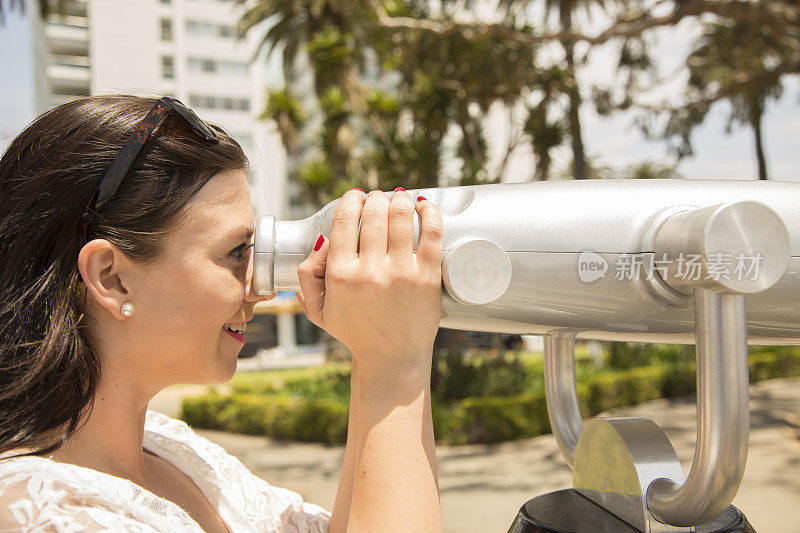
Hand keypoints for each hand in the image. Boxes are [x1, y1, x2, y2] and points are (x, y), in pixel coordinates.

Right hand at [295, 188, 442, 373]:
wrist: (391, 358)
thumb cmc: (356, 332)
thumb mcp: (319, 309)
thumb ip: (307, 274)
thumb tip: (322, 238)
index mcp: (341, 275)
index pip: (345, 220)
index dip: (352, 200)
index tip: (357, 196)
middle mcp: (370, 271)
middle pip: (374, 213)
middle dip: (376, 198)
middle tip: (379, 198)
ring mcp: (401, 273)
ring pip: (401, 216)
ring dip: (400, 199)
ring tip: (400, 197)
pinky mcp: (427, 277)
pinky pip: (432, 233)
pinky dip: (430, 212)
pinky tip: (425, 205)